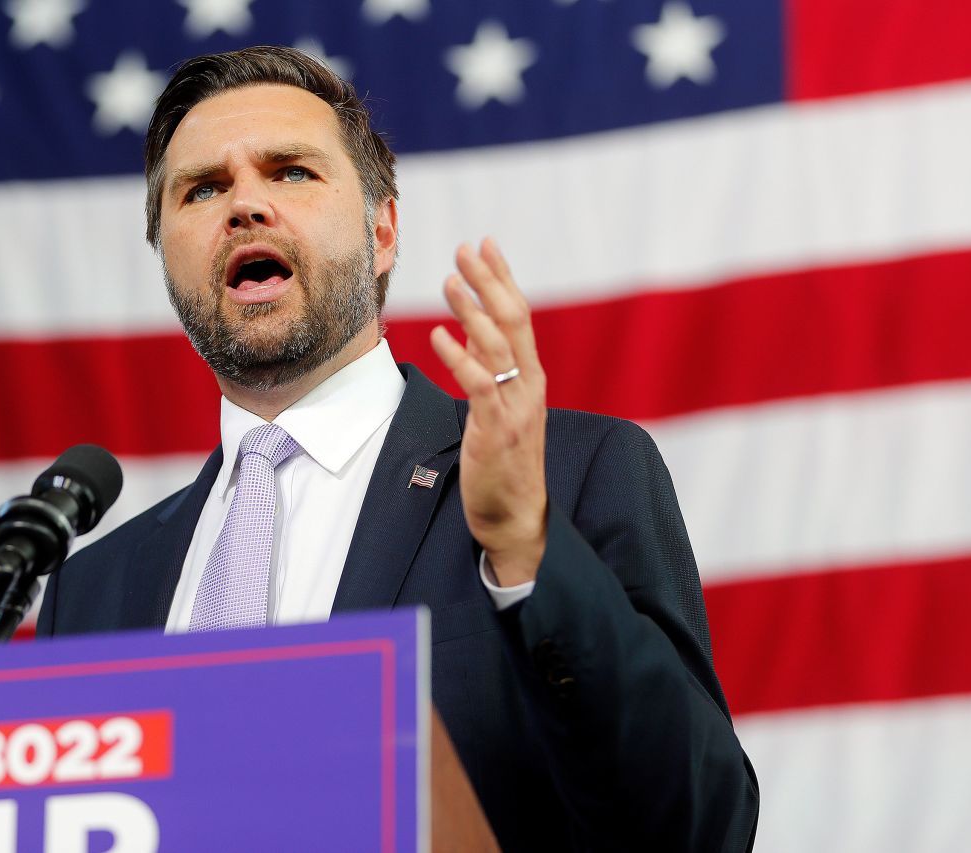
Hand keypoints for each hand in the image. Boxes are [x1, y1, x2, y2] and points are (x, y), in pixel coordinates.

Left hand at [430, 238, 547, 585]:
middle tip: (467, 248)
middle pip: (514, 320)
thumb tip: (471, 331)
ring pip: (498, 346)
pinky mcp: (496, 429)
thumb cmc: (505, 463)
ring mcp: (515, 406)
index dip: (503, 278)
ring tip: (450, 280)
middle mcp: (529, 385)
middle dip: (490, 281)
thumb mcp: (499, 406)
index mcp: (531, 377)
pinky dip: (459, 357)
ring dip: (472, 310)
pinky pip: (479, 385)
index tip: (486, 245)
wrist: (517, 516)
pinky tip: (439, 335)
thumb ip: (491, 369)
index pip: (519, 315)